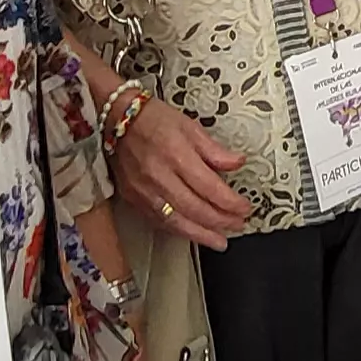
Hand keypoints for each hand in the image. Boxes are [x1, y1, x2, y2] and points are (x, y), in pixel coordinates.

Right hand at [110, 92, 249, 250]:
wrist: (115, 119)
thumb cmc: (153, 119)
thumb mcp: (189, 126)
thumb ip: (214, 150)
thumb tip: (237, 163)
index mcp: (176, 154)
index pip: (209, 187)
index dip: (230, 202)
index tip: (245, 208)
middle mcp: (159, 176)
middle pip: (195, 208)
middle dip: (220, 222)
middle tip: (238, 225)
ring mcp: (144, 190)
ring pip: (176, 221)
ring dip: (201, 234)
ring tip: (220, 241)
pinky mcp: (133, 198)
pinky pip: (159, 221)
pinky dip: (178, 231)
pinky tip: (193, 234)